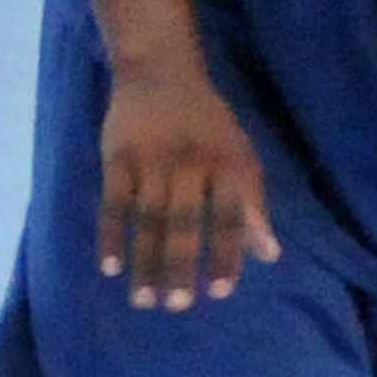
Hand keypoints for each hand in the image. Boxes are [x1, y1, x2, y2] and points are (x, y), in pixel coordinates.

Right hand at [97, 62, 281, 309]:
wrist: (160, 71)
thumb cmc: (207, 123)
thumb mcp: (241, 155)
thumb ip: (252, 206)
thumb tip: (268, 255)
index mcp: (227, 163)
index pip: (229, 216)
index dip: (226, 254)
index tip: (219, 292)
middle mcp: (190, 164)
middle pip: (184, 223)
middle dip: (180, 266)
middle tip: (176, 305)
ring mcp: (151, 160)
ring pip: (147, 219)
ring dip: (144, 261)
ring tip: (143, 299)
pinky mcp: (118, 158)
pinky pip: (112, 203)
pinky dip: (110, 236)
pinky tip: (108, 267)